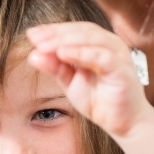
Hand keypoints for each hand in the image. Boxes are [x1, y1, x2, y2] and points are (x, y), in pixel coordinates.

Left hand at [26, 22, 150, 137]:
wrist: (122, 123)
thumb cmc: (98, 100)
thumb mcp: (70, 82)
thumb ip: (55, 68)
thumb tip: (33, 54)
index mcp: (97, 44)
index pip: (72, 31)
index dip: (51, 31)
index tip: (30, 34)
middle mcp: (109, 44)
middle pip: (80, 31)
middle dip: (55, 34)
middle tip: (34, 38)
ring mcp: (118, 55)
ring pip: (91, 39)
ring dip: (65, 41)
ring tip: (44, 45)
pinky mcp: (122, 69)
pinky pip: (102, 57)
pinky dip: (82, 53)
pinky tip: (63, 54)